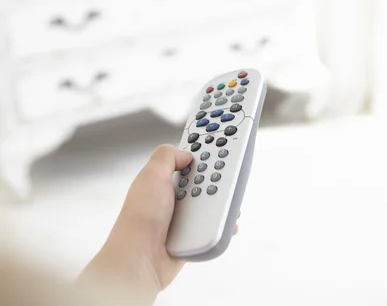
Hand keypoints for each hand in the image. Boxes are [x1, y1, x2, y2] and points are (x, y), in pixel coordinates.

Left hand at [79, 145, 238, 303]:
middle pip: (205, 178)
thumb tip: (186, 153)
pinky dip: (224, 222)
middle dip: (219, 176)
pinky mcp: (194, 234)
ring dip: (224, 200)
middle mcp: (175, 195)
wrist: (140, 259)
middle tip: (227, 177)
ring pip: (213, 201)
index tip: (222, 143)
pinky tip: (229, 221)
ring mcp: (185, 216)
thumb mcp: (151, 175)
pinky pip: (214, 224)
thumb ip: (167, 156)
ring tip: (229, 201)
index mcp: (164, 178)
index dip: (204, 151)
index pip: (188, 158)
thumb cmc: (141, 219)